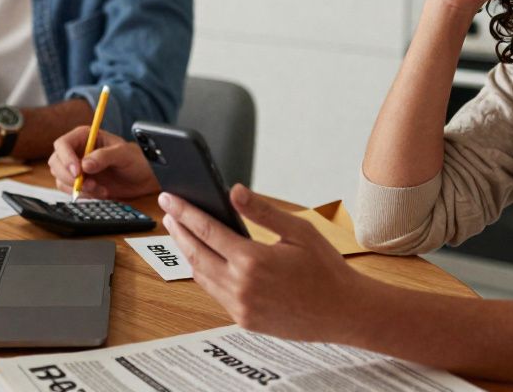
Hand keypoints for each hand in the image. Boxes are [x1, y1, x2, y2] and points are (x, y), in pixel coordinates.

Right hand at [48, 126, 158, 198]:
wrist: (142, 178)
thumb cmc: (135, 160)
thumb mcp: (123, 155)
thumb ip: (104, 157)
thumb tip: (85, 165)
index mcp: (85, 136)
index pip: (63, 144)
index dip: (66, 158)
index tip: (77, 172)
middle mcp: (77, 150)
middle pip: (56, 162)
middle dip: (70, 176)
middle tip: (89, 184)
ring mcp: (76, 167)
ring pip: (61, 178)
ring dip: (79, 187)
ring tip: (100, 188)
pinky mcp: (79, 182)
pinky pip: (70, 190)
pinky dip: (83, 194)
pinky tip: (100, 192)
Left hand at [161, 184, 358, 342]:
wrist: (344, 312)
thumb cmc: (326, 269)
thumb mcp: (299, 231)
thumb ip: (262, 212)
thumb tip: (234, 191)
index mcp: (253, 261)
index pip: (206, 230)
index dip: (184, 212)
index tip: (169, 198)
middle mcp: (241, 287)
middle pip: (196, 254)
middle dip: (179, 231)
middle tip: (168, 213)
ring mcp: (241, 307)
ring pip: (202, 276)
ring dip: (188, 253)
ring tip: (182, 233)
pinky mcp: (245, 320)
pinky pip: (216, 294)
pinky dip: (205, 274)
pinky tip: (206, 260)